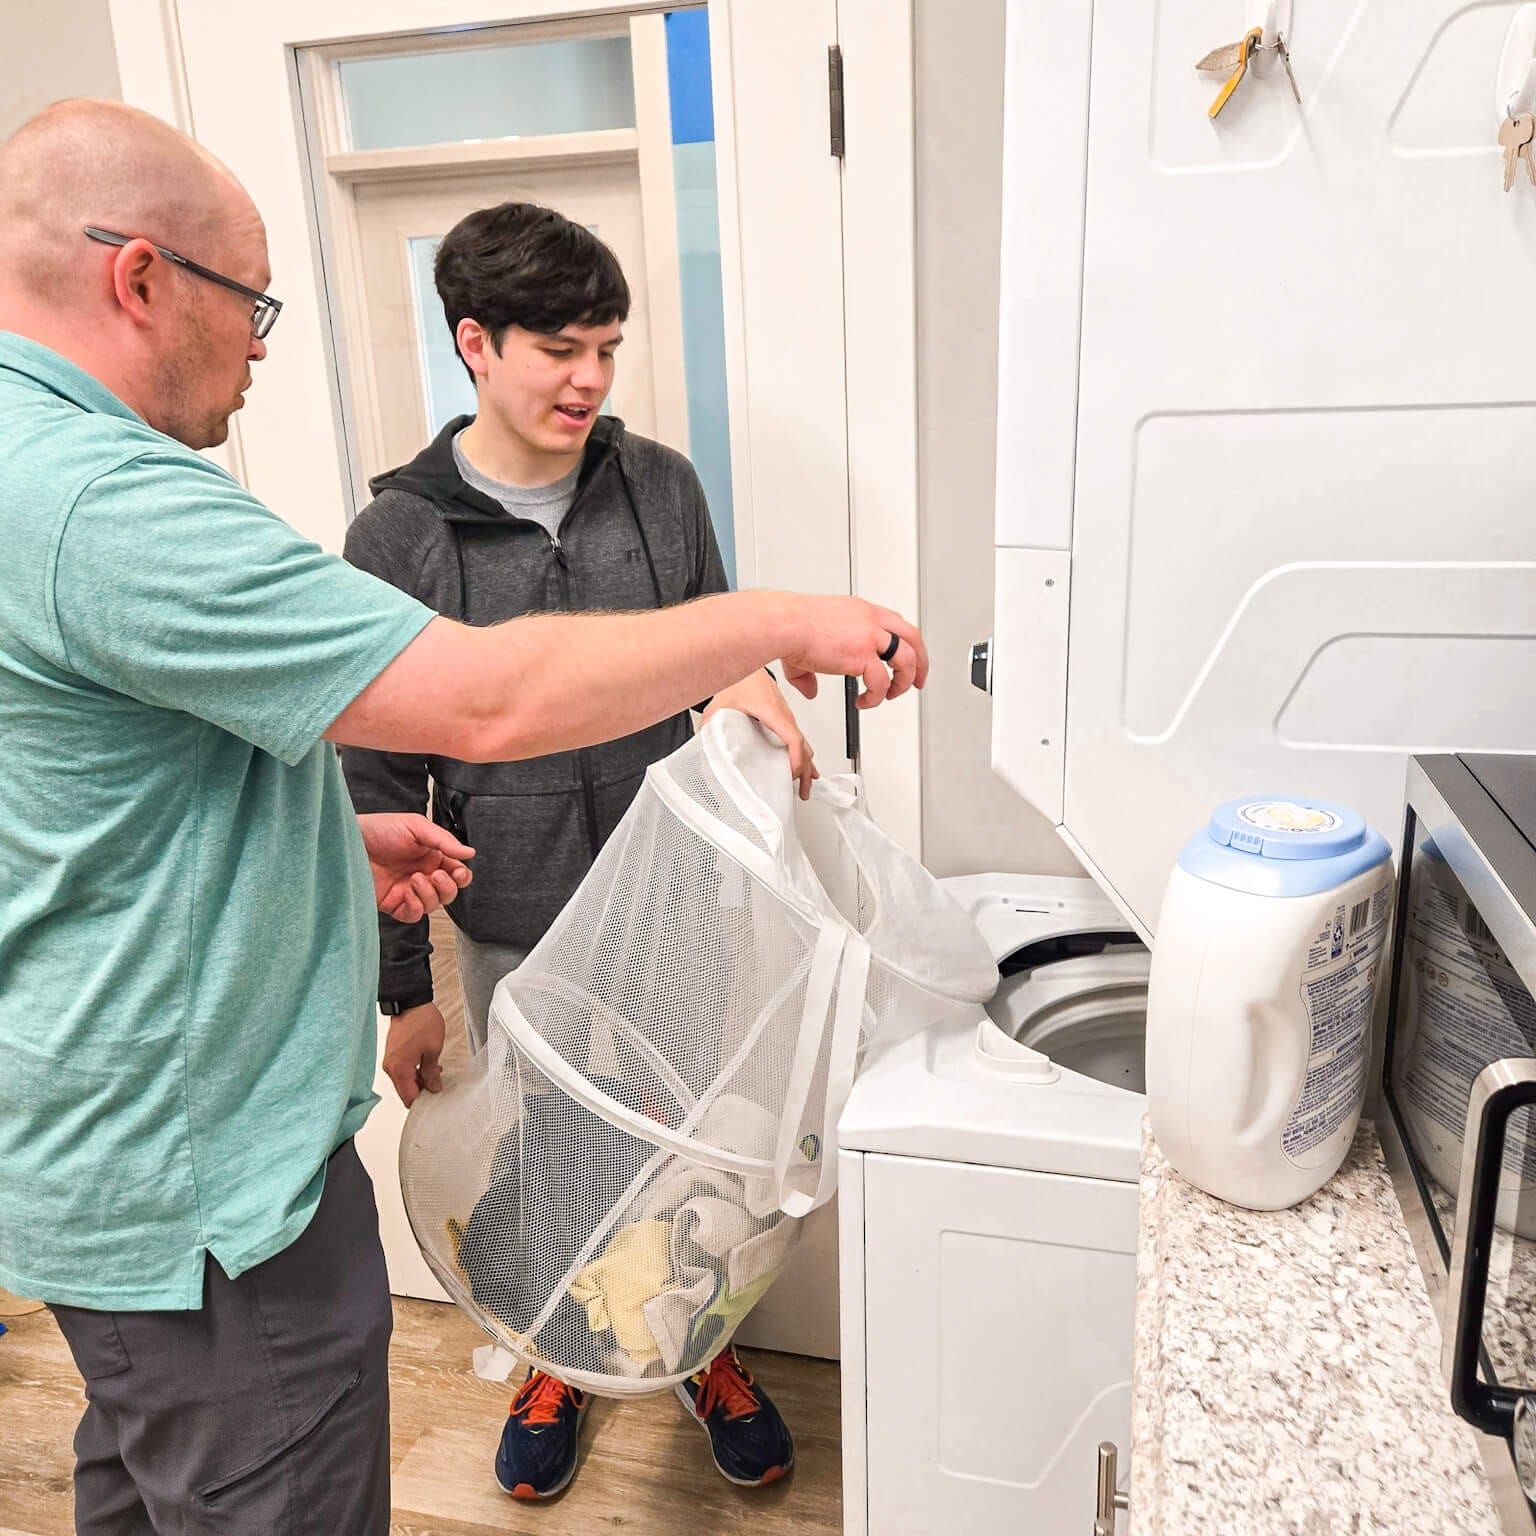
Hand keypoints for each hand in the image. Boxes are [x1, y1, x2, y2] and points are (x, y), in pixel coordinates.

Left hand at [357, 812, 474, 922]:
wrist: (349, 842)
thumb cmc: (379, 829)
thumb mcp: (416, 826)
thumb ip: (444, 841)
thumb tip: (470, 853)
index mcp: (431, 856)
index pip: (457, 873)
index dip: (462, 876)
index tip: (458, 872)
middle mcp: (422, 874)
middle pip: (449, 893)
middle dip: (447, 887)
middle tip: (435, 874)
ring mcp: (407, 890)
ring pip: (433, 905)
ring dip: (430, 894)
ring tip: (415, 878)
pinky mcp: (392, 903)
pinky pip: (413, 915)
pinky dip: (416, 906)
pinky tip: (408, 892)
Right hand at [383, 1002, 444, 1106]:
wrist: (411, 1003)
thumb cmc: (422, 1022)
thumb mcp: (433, 1049)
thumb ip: (431, 1073)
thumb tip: (433, 1088)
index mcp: (399, 1069)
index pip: (409, 1098)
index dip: (422, 1101)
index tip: (435, 1099)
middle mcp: (390, 1068)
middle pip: (405, 1091)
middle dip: (422, 1090)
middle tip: (438, 1083)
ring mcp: (390, 1061)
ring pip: (404, 1081)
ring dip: (419, 1080)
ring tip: (435, 1071)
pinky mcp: (392, 1055)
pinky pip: (402, 1071)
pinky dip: (414, 1072)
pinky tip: (427, 1065)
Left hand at [705, 671, 817, 799]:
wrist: (750, 662)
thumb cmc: (742, 678)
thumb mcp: (722, 701)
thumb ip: (711, 721)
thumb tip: (703, 738)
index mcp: (773, 712)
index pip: (793, 738)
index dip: (795, 759)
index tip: (791, 774)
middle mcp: (784, 715)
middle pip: (804, 747)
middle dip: (804, 771)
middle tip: (801, 791)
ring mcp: (787, 717)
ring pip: (805, 745)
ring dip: (808, 766)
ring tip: (806, 785)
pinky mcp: (785, 718)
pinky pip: (800, 739)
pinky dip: (805, 755)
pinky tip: (807, 767)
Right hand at [772, 595, 926, 709]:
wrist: (785, 624)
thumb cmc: (792, 625)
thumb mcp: (807, 640)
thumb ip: (810, 670)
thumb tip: (809, 689)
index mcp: (861, 611)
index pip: (895, 623)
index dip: (906, 642)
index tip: (906, 657)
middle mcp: (870, 620)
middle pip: (913, 638)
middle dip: (921, 662)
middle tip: (918, 680)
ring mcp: (870, 636)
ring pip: (907, 660)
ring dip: (903, 682)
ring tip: (890, 695)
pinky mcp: (863, 655)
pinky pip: (881, 682)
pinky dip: (876, 697)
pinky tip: (865, 702)